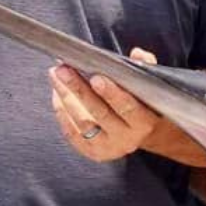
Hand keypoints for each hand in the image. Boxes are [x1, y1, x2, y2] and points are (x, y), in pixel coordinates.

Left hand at [51, 47, 160, 161]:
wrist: (140, 133)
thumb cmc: (143, 105)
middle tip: (65, 70)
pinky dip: (62, 112)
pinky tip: (56, 94)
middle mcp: (126, 138)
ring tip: (56, 75)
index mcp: (145, 123)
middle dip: (80, 89)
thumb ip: (146, 67)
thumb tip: (137, 54)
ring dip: (66, 96)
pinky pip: (72, 133)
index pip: (128, 108)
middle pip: (100, 113)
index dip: (112, 93)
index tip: (96, 77)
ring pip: (83, 121)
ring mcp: (108, 147)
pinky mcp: (92, 151)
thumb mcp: (149, 86)